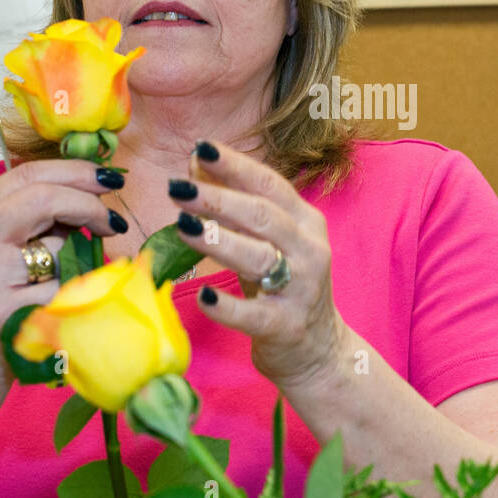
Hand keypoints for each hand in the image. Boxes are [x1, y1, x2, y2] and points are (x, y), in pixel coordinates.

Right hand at [0, 159, 127, 378]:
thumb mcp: (4, 244)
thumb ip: (38, 213)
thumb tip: (96, 187)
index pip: (28, 173)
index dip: (76, 171)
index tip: (109, 180)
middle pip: (45, 198)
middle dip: (89, 205)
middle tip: (113, 222)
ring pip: (58, 247)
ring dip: (78, 261)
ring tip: (61, 281)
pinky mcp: (4, 313)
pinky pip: (64, 289)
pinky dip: (74, 295)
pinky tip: (58, 306)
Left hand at [171, 139, 345, 391]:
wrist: (320, 349)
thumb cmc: (284, 286)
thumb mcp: (265, 241)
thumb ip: (234, 204)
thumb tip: (194, 163)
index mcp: (305, 222)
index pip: (269, 184)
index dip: (235, 165)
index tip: (200, 148)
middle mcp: (310, 250)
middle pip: (263, 216)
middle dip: (218, 198)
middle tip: (177, 189)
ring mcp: (301, 289)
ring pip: (260, 257)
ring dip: (218, 240)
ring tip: (182, 226)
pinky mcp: (287, 326)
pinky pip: (254, 314)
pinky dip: (228, 306)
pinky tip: (203, 297)